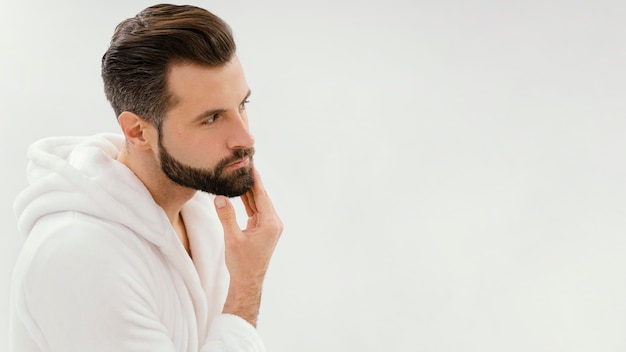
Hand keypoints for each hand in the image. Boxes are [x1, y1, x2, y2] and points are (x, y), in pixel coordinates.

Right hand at [213, 166, 282, 325]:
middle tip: (243, 165)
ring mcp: (269, 226)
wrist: (247, 281)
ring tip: (240, 174)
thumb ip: (226, 217)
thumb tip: (219, 198)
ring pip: (258, 203)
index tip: (251, 164)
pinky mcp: (263, 229)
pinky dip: (248, 202)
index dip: (255, 179)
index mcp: (270, 223)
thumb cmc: (241, 263)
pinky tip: (240, 192)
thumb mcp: (232, 239)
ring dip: (249, 191)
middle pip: (261, 197)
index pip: (262, 195)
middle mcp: (273, 222)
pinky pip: (255, 210)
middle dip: (252, 182)